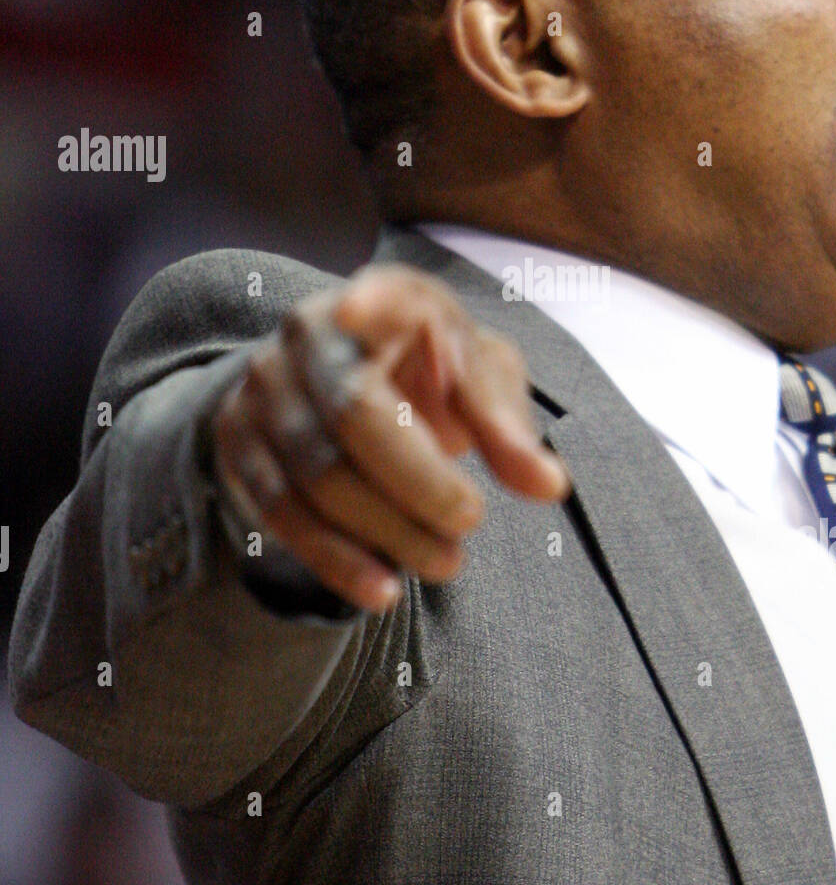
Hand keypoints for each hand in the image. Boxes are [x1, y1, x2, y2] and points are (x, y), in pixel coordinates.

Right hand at [211, 263, 570, 611]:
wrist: (340, 384)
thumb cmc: (431, 376)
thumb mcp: (479, 380)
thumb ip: (510, 426)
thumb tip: (547, 484)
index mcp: (386, 299)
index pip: (381, 294)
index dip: (371, 301)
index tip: (359, 308)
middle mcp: (312, 333)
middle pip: (354, 408)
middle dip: (419, 479)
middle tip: (472, 522)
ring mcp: (265, 386)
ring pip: (317, 471)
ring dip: (387, 529)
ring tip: (446, 563)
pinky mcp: (239, 441)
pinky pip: (280, 510)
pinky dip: (335, 558)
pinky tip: (381, 590)